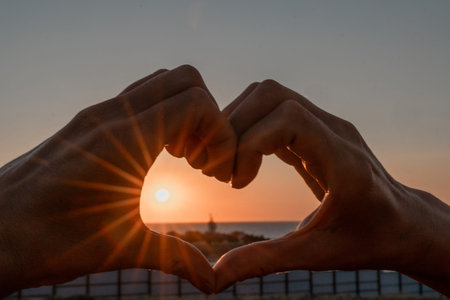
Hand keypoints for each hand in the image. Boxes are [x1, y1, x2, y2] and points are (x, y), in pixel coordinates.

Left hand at [0, 65, 235, 295]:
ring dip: (183, 112)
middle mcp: (112, 115)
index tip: (214, 173)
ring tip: (180, 156)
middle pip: (185, 79)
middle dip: (207, 116)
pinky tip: (151, 155)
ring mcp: (97, 114)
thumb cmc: (49, 242)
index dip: (220, 134)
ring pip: (160, 83)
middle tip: (199, 160)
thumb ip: (175, 258)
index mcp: (127, 140)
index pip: (198, 103)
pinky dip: (159, 114)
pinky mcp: (86, 122)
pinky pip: (136, 97)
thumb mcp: (121, 248)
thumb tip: (211, 283)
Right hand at [214, 80, 449, 295]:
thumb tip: (216, 274)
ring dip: (238, 124)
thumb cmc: (369, 240)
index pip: (287, 118)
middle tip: (222, 171)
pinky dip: (249, 130)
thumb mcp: (318, 255)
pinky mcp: (315, 129)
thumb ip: (266, 260)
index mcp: (342, 158)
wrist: (403, 223)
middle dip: (234, 127)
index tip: (238, 183)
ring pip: (269, 95)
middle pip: (270, 94)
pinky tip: (244, 165)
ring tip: (229, 167)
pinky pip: (274, 111)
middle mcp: (335, 130)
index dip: (249, 143)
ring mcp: (326, 125)